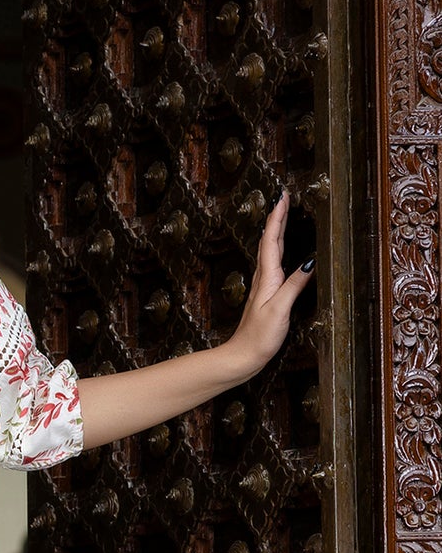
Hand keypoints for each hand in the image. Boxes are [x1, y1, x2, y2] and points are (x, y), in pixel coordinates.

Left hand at [227, 190, 313, 379]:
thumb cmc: (259, 337)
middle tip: (284, 197)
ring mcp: (264, 285)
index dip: (277, 217)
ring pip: (271, 250)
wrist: (242, 356)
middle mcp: (264, 278)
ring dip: (277, 230)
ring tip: (284, 215)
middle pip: (271, 240)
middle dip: (278, 217)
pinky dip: (278, 249)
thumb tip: (311, 262)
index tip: (282, 196)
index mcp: (267, 277)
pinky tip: (282, 250)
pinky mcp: (266, 294)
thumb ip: (294, 285)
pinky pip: (273, 263)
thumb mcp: (279, 309)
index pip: (272, 239)